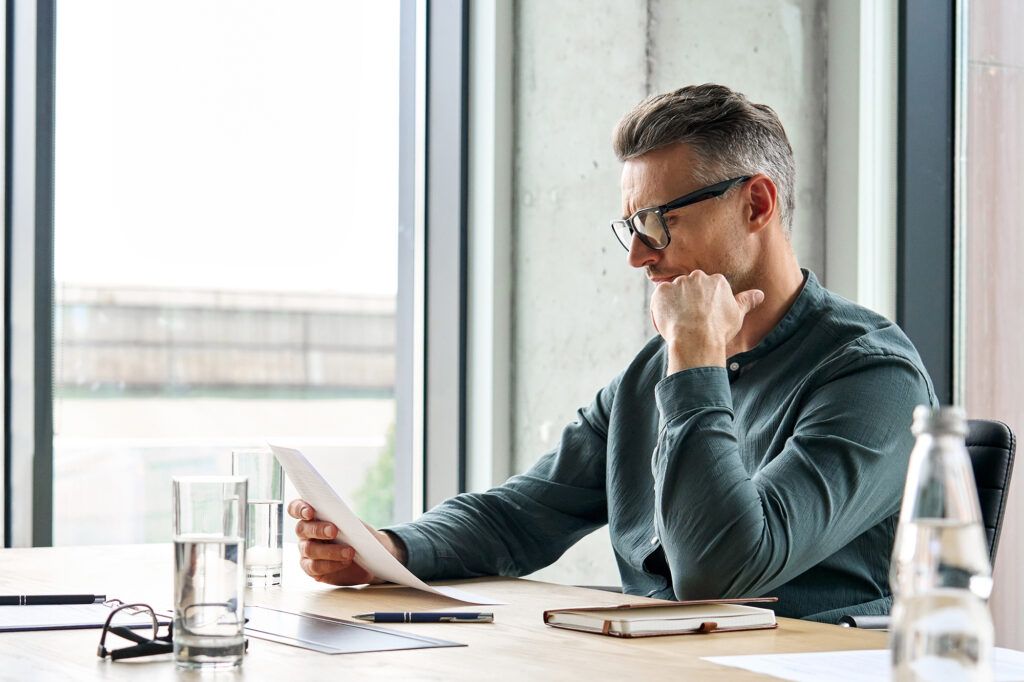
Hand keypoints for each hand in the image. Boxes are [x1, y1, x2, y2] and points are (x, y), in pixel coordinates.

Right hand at [288, 499, 405, 585]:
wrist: (367, 557)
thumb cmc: (358, 535)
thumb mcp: (354, 524)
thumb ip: (344, 518)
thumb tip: (342, 518)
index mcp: (312, 515)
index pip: (296, 508)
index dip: (299, 509)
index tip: (309, 512)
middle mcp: (305, 532)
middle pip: (302, 529)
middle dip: (318, 529)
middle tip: (334, 531)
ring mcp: (306, 550)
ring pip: (309, 549)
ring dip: (330, 550)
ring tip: (349, 552)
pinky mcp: (310, 568)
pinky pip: (314, 567)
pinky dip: (331, 564)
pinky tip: (344, 562)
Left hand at [650, 270, 763, 372]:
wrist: (696, 340)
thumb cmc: (718, 330)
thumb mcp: (737, 314)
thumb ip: (747, 301)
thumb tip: (760, 294)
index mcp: (717, 280)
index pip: (708, 287)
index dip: (704, 303)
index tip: (702, 315)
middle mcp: (697, 277)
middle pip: (690, 286)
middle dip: (689, 299)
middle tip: (690, 318)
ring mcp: (679, 283)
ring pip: (674, 291)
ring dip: (675, 302)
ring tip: (679, 321)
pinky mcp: (662, 291)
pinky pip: (660, 296)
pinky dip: (661, 306)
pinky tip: (669, 319)